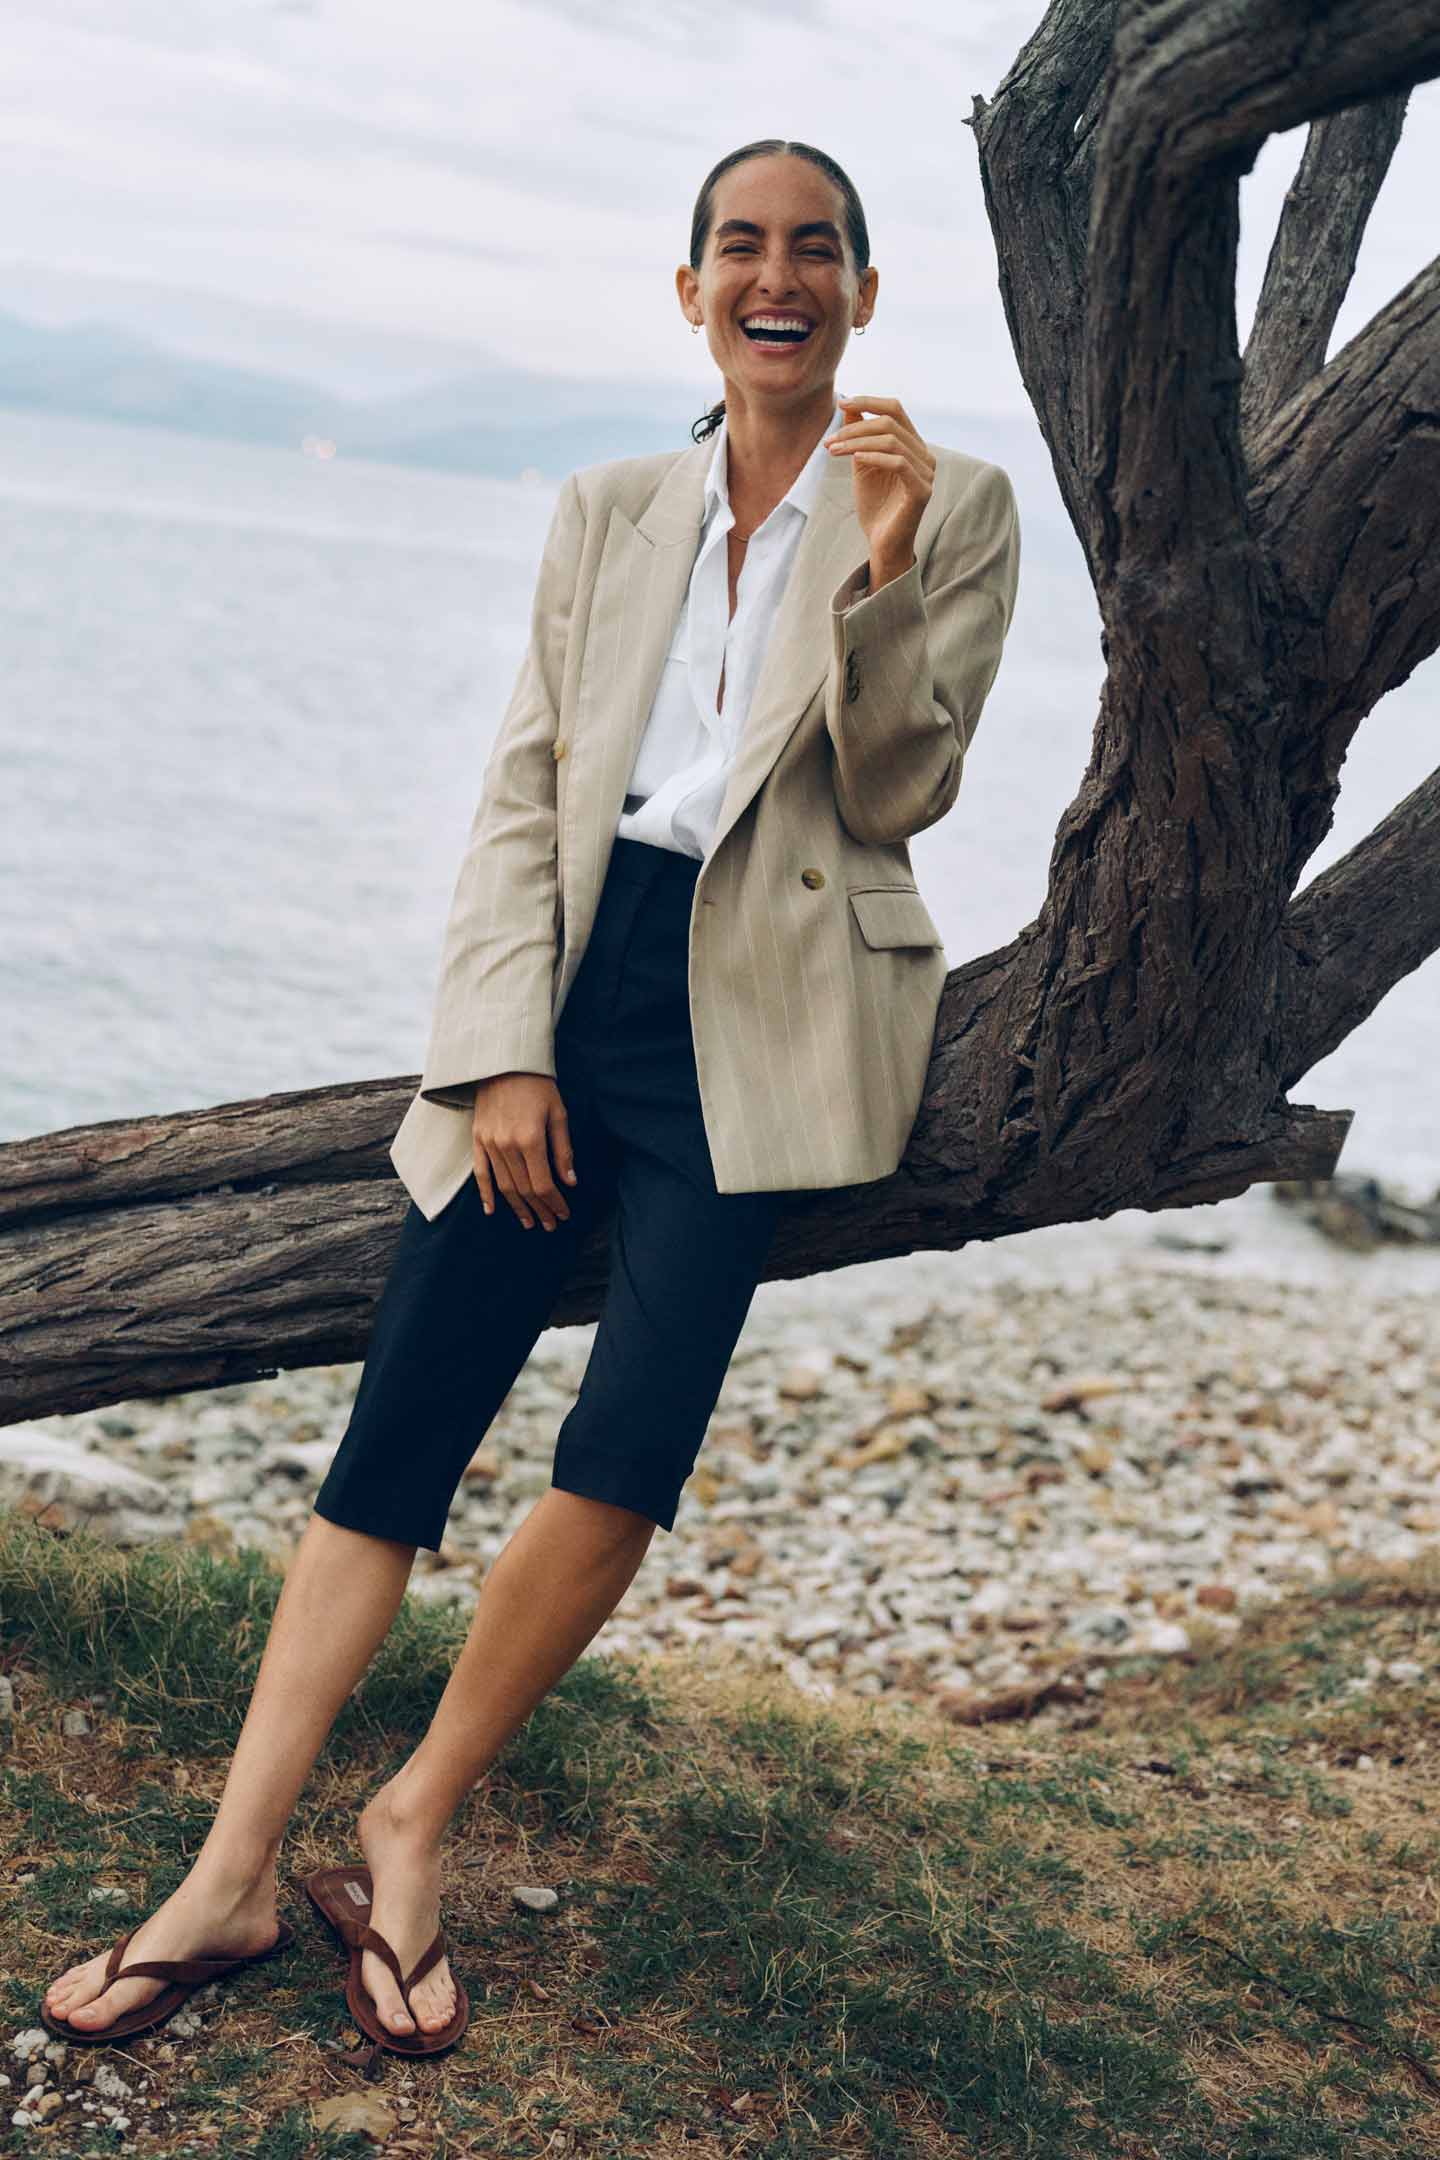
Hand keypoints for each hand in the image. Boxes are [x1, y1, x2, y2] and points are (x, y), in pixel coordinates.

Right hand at [471, 1072, 576, 1229]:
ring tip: (529, 1222)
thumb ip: (563, 1150)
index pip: (544, 1184)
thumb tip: (570, 1182)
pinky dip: (485, 1194)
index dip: (555, 1203)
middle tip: (549, 1225)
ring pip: (504, 1186)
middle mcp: (507, 1146)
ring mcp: (489, 1144)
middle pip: (524, 1189)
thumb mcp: (559, 1113)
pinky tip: (492, 1210)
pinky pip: (480, 1173)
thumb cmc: (538, 1085)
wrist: (503, 1062)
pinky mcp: (477, 1139)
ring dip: (517, 1208)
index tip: (564, 1215)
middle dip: (540, 1210)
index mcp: (531, 1139)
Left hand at [825, 394, 935, 577]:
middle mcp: (925, 455)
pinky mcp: (922, 491)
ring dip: (857, 442)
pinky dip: (874, 457)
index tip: (842, 403)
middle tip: (829, 441)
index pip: (895, 410)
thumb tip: (849, 405)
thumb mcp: (862, 463)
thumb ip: (859, 436)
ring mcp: (927, 473)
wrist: (882, 543)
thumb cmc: (874, 505)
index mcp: (913, 445)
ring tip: (833, 451)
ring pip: (892, 441)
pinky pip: (899, 463)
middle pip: (890, 423)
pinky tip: (855, 459)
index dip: (869, 402)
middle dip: (855, 427)